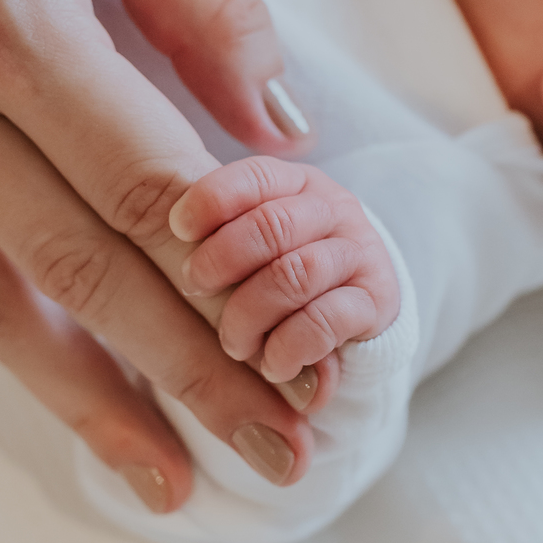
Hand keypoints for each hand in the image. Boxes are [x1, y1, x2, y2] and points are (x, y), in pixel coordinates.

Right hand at [0, 0, 316, 510]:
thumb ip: (208, 5)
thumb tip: (282, 134)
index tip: (310, 350)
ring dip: (92, 402)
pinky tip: (70, 397)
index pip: (148, 186)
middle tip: (278, 449)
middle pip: (84, 270)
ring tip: (173, 476)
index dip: (238, 282)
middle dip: (194, 373)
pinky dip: (9, 345)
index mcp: (5, 14)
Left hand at [170, 157, 400, 384]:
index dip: (211, 200)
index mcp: (296, 184)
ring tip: (233, 343)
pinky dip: (289, 347)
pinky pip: (327, 320)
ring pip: (296, 274)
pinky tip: (271, 365)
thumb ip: (214, 233)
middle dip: (222, 261)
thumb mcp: (242, 248)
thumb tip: (166, 227)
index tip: (177, 229)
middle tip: (193, 289)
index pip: (254, 177)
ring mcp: (359, 253)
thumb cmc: (274, 279)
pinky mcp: (376, 302)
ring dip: (251, 314)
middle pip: (272, 224)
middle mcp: (333, 210)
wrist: (348, 322)